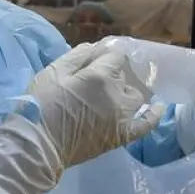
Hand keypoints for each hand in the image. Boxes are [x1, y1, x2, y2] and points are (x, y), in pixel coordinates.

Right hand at [0, 43, 165, 193]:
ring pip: (135, 95)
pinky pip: (145, 124)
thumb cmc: (40, 105)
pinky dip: (153, 115)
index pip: (115, 56)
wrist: (37, 145)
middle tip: (91, 82)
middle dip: (112, 74)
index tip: (93, 60)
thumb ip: (77, 56)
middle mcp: (117, 95)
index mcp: (100, 76)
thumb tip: (96, 48)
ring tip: (111, 95)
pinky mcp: (121, 136)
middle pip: (124, 76)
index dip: (104, 56)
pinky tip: (158, 107)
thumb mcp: (53, 72)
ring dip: (126, 91)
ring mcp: (122, 117)